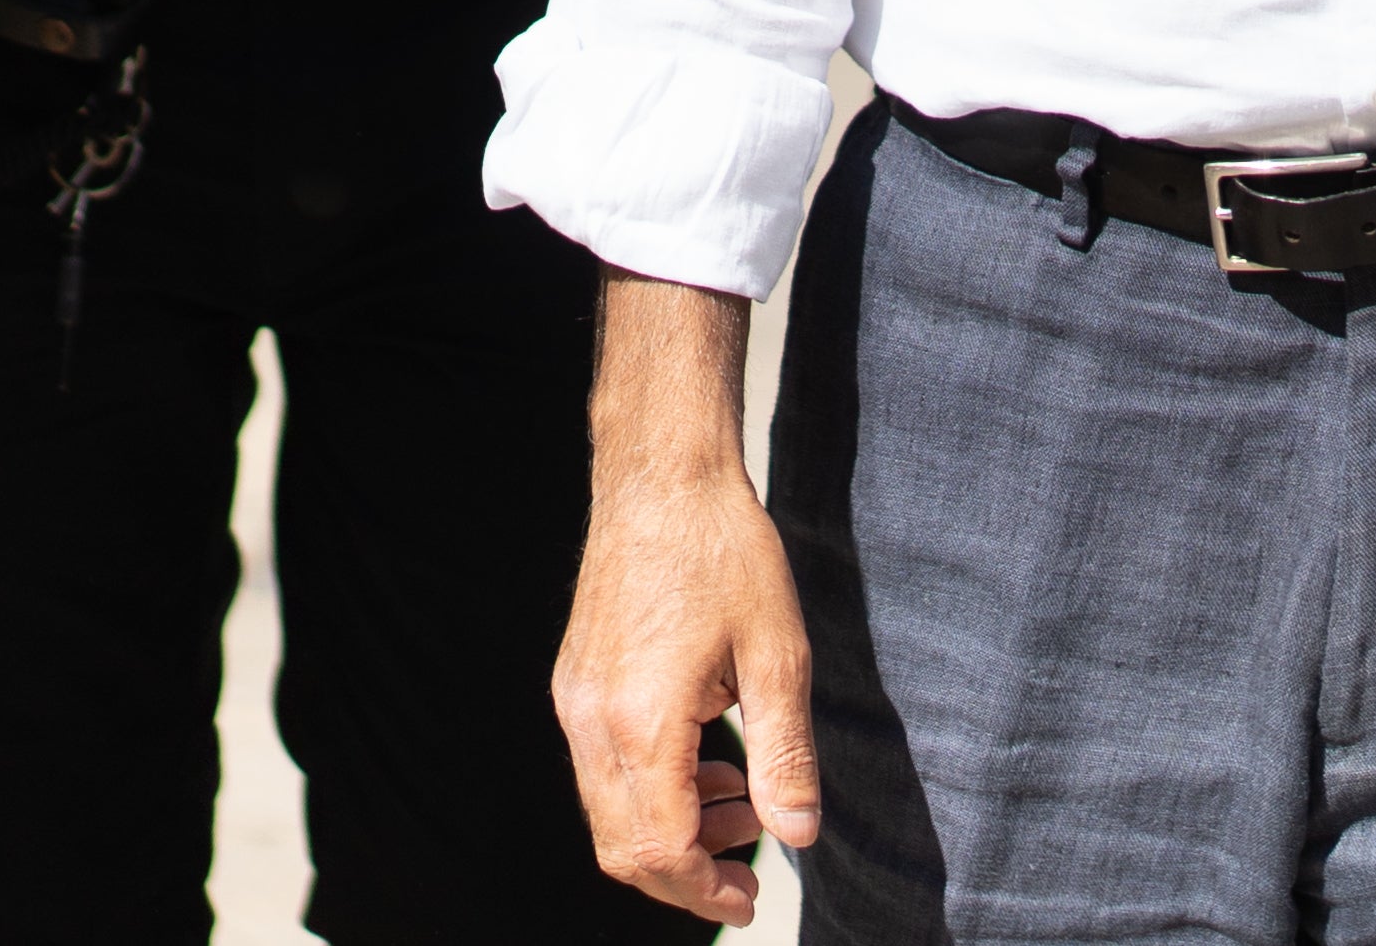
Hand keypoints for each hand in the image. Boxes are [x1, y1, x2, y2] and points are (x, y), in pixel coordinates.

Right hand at [553, 274, 817, 924]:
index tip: (749, 900)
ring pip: (607, 814)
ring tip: (741, 808)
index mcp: (643, 721)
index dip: (705, 890)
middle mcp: (594, 721)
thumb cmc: (726, 551)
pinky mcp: (576, 684)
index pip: (662, 848)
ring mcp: (576, 703)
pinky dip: (650, 791)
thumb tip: (799, 836)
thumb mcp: (779, 654)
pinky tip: (708, 764)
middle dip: (685, 876)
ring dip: (670, 833)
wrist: (662, 474)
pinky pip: (601, 769)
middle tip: (747, 873)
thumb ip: (785, 755)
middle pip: (623, 847)